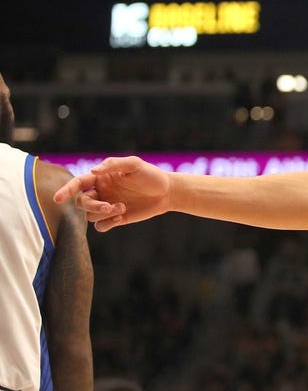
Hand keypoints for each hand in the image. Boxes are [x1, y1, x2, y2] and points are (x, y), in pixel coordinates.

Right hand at [53, 156, 171, 231]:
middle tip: (110, 206)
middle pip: (81, 203)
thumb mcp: (134, 164)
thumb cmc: (150, 175)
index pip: (78, 184)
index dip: (66, 190)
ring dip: (103, 214)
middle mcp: (101, 192)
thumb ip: (112, 165)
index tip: (57, 199)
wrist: (167, 192)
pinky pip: (101, 226)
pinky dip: (107, 224)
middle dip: (92, 206)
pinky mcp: (116, 218)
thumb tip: (92, 172)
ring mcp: (107, 206)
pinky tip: (121, 217)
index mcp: (101, 178)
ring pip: (90, 215)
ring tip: (122, 208)